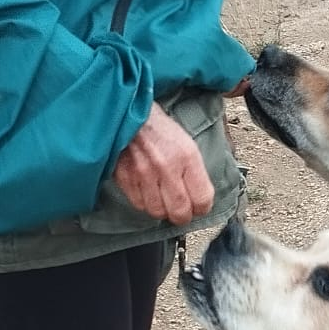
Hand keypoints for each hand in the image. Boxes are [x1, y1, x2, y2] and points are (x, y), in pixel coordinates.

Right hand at [112, 104, 213, 225]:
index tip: (200, 207)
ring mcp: (143, 174)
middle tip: (183, 212)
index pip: (202, 199)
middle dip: (184, 216)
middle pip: (180, 212)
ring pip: (158, 212)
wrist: (128, 113)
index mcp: (187, 156)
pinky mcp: (125, 177)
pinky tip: (149, 193)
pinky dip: (145, 203)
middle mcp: (166, 167)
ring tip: (164, 202)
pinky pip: (139, 204)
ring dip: (163, 211)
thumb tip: (201, 198)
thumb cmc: (159, 128)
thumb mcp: (187, 143)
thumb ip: (196, 172)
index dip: (203, 208)